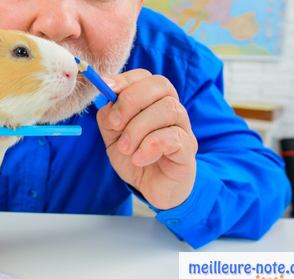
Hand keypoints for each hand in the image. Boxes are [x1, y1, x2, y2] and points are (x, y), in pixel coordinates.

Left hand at [97, 70, 197, 209]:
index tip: (105, 88)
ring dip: (138, 128)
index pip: (145, 76)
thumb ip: (109, 116)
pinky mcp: (188, 148)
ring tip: (126, 149)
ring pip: (168, 109)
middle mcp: (171, 108)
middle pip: (160, 85)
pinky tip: (139, 158)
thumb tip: (106, 99)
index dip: (125, 80)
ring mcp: (183, 127)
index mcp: (152, 100)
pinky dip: (150, 146)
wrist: (151, 187)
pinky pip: (174, 136)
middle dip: (130, 101)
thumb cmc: (135, 156)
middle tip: (114, 125)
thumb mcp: (113, 136)